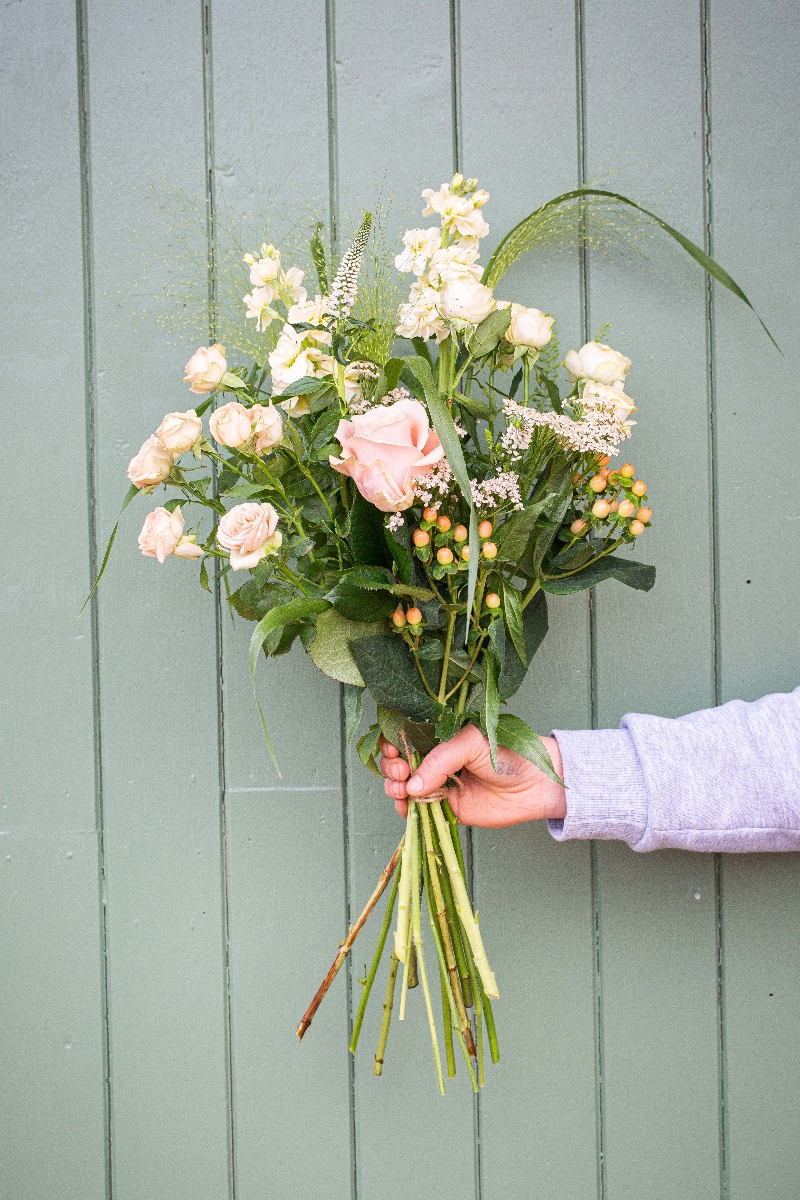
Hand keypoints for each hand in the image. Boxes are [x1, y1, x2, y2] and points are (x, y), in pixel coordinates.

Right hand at [379, 724, 566, 828]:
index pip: (406, 737)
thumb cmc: (507, 754)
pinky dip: (405, 809)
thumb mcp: (471, 743)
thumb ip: (440, 761)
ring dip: (394, 788)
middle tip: (400, 771)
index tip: (392, 749)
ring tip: (402, 789)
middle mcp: (436, 761)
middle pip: (399, 763)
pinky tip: (405, 805)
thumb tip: (412, 786)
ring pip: (403, 787)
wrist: (535, 785)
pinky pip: (417, 811)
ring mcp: (439, 785)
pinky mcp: (447, 809)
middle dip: (392, 767)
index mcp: (440, 737)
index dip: (393, 743)